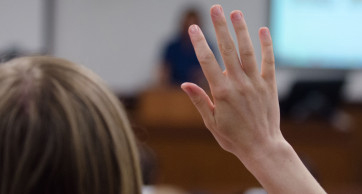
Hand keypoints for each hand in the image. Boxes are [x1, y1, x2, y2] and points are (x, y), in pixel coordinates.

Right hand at [181, 5, 325, 193]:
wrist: (262, 147)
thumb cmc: (233, 137)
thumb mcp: (211, 123)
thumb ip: (199, 100)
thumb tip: (184, 83)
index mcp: (221, 92)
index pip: (207, 61)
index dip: (199, 43)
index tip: (193, 28)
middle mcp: (238, 84)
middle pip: (227, 50)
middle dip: (219, 28)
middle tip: (215, 9)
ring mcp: (255, 83)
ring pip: (247, 51)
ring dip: (241, 31)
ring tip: (235, 13)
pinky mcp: (269, 85)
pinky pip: (268, 62)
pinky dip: (266, 45)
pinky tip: (263, 30)